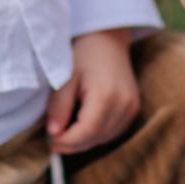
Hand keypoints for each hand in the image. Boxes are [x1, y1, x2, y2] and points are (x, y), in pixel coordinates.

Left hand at [46, 28, 140, 153]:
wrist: (107, 39)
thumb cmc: (84, 54)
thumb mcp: (65, 77)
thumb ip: (59, 107)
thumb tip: (54, 133)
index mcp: (106, 95)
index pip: (87, 131)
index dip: (68, 141)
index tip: (51, 141)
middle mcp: (124, 103)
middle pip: (97, 137)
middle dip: (74, 144)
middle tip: (54, 141)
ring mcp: (131, 106)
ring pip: (106, 137)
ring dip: (85, 141)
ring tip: (66, 133)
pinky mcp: (133, 108)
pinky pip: (114, 131)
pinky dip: (97, 134)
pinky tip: (83, 127)